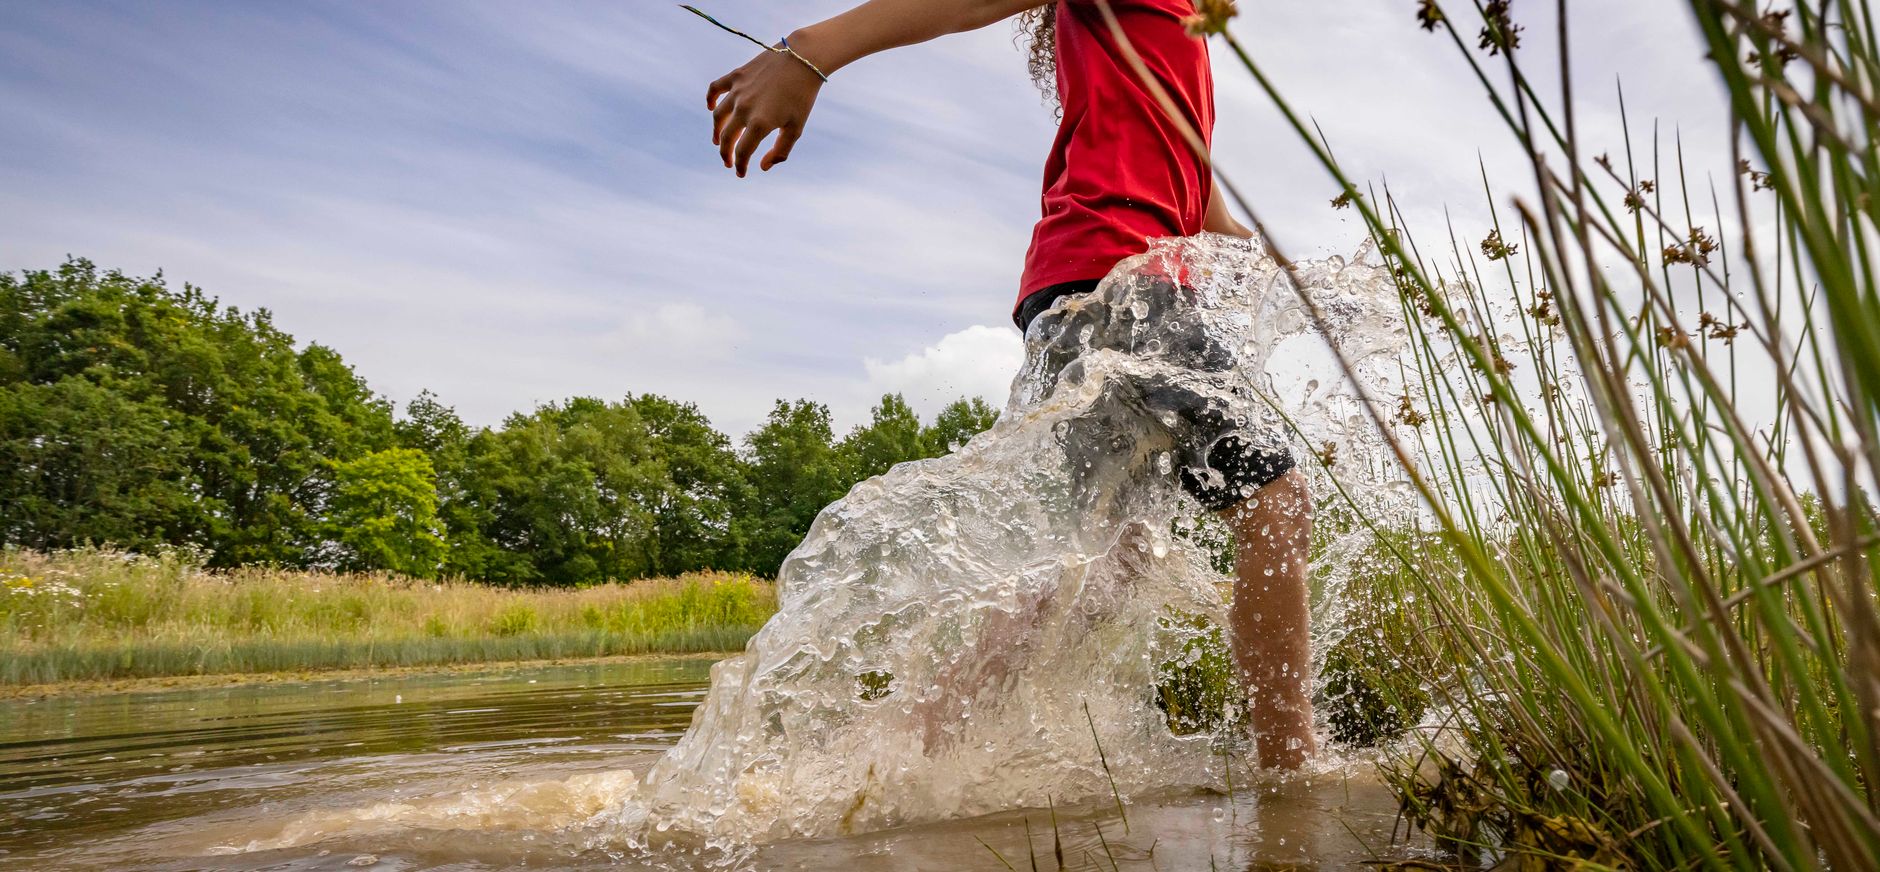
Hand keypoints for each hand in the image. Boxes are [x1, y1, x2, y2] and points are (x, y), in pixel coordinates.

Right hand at [707, 44, 823, 176]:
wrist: (803, 59)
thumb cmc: (802, 96)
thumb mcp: (796, 128)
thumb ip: (780, 151)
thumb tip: (762, 167)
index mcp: (760, 123)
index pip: (742, 152)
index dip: (740, 166)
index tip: (741, 173)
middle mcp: (744, 108)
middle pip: (727, 137)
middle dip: (726, 153)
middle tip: (727, 161)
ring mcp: (738, 91)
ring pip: (718, 116)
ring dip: (717, 131)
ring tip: (719, 141)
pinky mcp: (736, 76)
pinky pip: (715, 89)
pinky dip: (710, 99)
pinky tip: (711, 107)